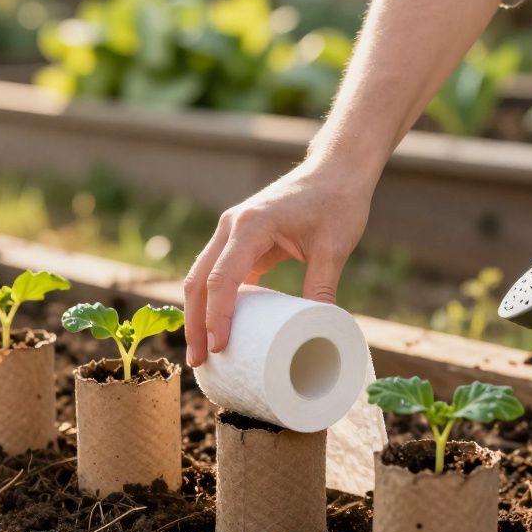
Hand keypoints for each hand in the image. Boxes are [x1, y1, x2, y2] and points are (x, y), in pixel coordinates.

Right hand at [183, 162, 372, 366]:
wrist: (336, 170)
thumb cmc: (336, 202)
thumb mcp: (334, 247)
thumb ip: (322, 287)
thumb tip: (319, 330)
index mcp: (251, 225)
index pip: (222, 278)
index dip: (217, 316)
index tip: (220, 348)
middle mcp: (231, 226)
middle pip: (199, 279)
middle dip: (195, 323)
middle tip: (198, 361)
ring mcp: (231, 231)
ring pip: (201, 277)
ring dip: (197, 314)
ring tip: (202, 353)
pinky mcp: (239, 240)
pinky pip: (217, 274)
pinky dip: (213, 301)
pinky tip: (218, 329)